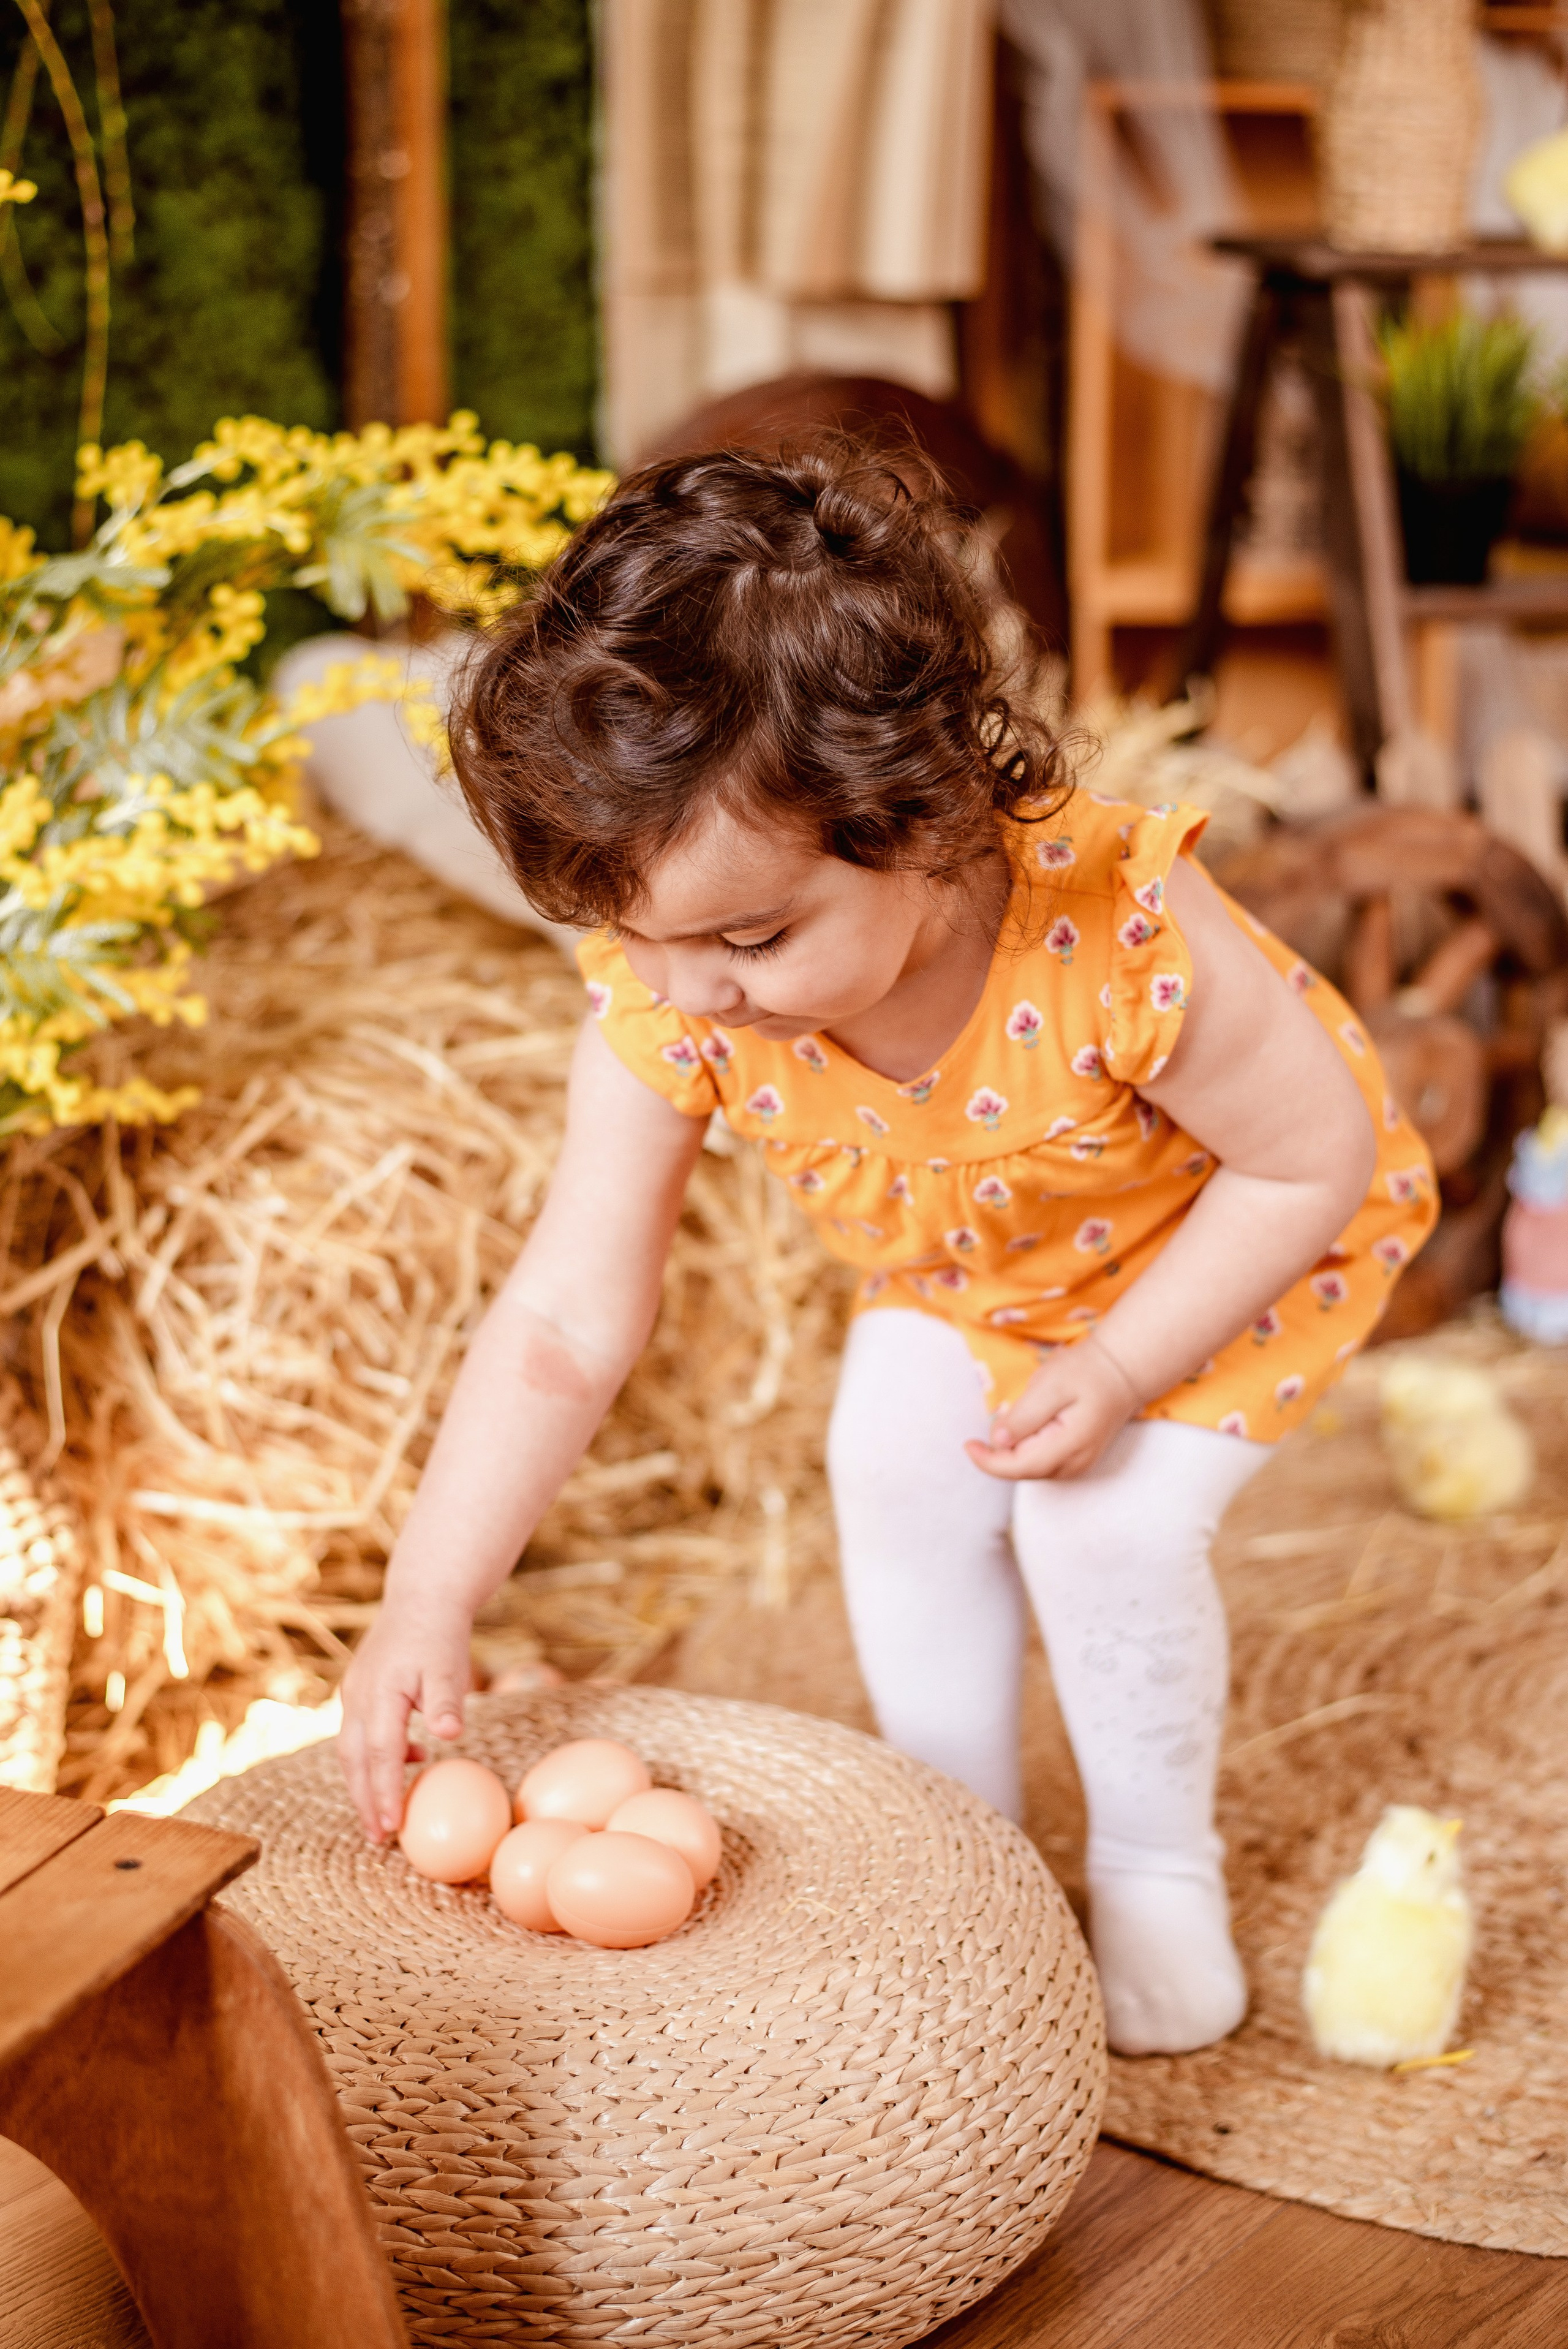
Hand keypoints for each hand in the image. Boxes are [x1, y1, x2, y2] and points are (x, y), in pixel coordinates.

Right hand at [338, 1600, 473, 1841]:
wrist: (423, 1598)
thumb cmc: (441, 1635)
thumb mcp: (449, 1666)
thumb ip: (447, 1702)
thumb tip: (451, 1735)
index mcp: (380, 1693)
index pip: (380, 1753)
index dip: (385, 1791)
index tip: (392, 1826)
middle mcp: (359, 1696)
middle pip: (354, 1759)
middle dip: (364, 1800)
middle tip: (378, 1838)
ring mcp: (354, 1693)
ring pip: (351, 1749)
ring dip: (364, 1784)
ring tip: (383, 1816)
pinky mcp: (359, 1690)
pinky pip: (359, 1733)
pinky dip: (373, 1757)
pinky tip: (410, 1760)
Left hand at [965, 1333, 1141, 1480]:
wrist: (1122, 1371)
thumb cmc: (1086, 1372)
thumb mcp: (1050, 1385)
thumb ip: (1024, 1415)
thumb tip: (999, 1440)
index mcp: (1068, 1445)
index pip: (1017, 1467)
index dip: (987, 1461)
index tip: (967, 1444)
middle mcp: (1075, 1464)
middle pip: (1022, 1471)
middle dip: (1000, 1453)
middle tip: (999, 1416)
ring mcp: (1078, 1466)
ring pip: (1031, 1469)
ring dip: (1015, 1450)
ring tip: (1025, 1414)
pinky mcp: (1077, 1460)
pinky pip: (1043, 1462)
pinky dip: (1028, 1449)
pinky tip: (1035, 1424)